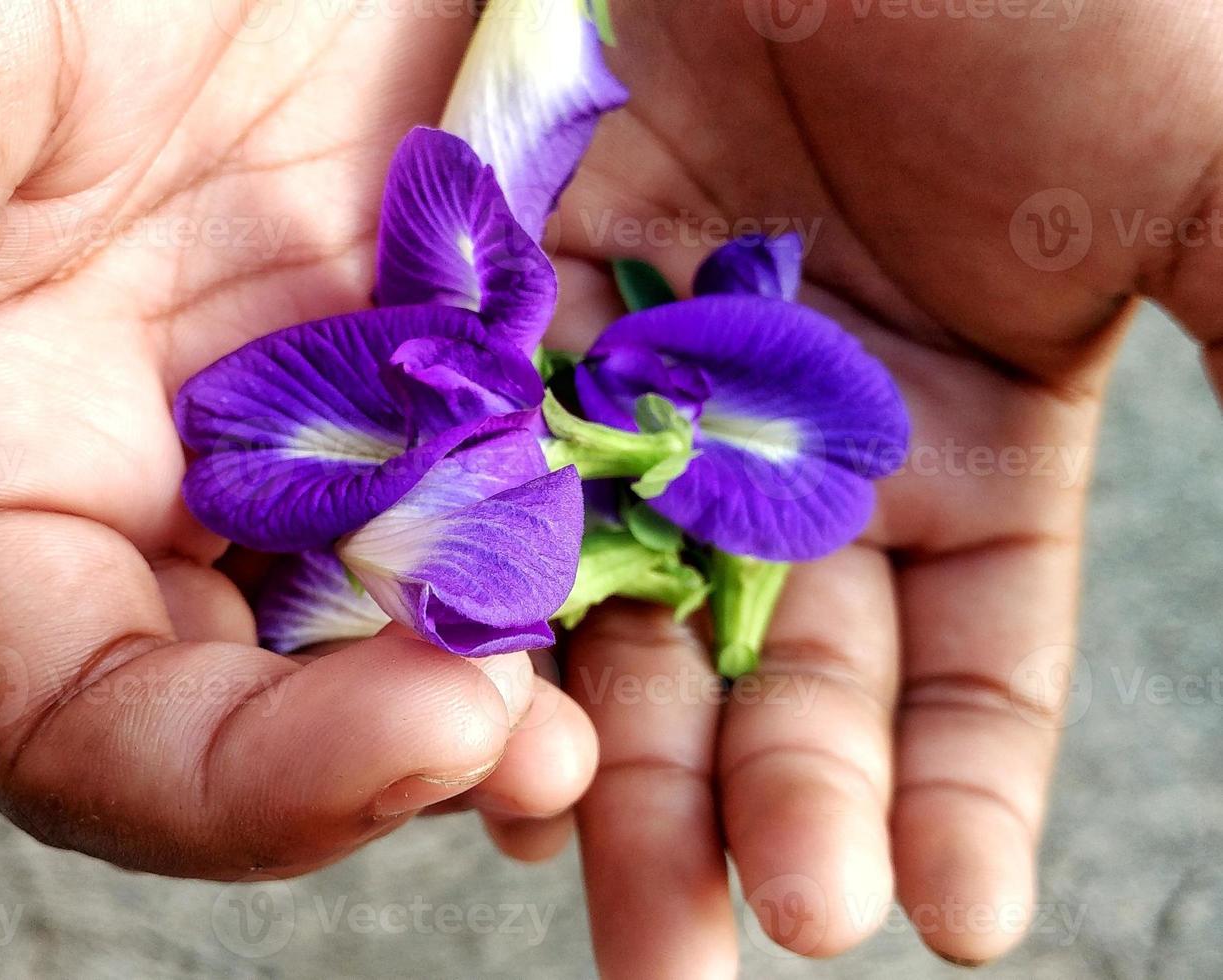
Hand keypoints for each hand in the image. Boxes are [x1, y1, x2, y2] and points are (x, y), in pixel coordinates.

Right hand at [0, 2, 594, 874]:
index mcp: (6, 469)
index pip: (89, 720)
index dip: (220, 776)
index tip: (400, 736)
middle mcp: (165, 492)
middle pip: (258, 724)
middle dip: (384, 759)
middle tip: (515, 749)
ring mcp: (323, 448)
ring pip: (400, 643)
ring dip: (495, 705)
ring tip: (582, 738)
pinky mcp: (450, 392)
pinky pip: (511, 521)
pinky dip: (565, 581)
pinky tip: (635, 609)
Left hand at [550, 0, 1222, 970]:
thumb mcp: (1201, 172)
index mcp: (971, 446)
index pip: (972, 670)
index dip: (965, 793)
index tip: (963, 922)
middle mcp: (806, 449)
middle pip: (775, 672)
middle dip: (764, 810)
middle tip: (739, 945)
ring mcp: (658, 388)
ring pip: (629, 604)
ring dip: (619, 749)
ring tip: (597, 886)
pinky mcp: (529, 315)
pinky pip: (507, 479)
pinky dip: (500, 587)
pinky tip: (485, 704)